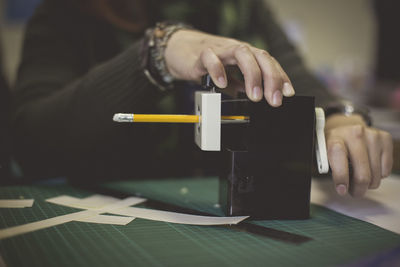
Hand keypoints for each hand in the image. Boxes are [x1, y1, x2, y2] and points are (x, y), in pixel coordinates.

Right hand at [164, 29, 294, 105]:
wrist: (181, 50)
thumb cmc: (208, 63)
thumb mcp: (230, 76)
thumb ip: (242, 86)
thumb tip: (257, 102)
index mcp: (247, 56)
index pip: (269, 63)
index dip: (281, 77)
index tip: (287, 94)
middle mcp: (237, 50)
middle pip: (260, 56)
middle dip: (271, 79)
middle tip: (274, 100)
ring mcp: (221, 50)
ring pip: (242, 54)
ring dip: (252, 75)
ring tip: (254, 96)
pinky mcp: (202, 54)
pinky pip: (212, 58)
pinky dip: (219, 70)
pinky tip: (223, 84)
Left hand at [325, 114, 392, 196]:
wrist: (346, 127)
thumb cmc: (334, 143)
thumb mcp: (323, 152)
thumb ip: (327, 166)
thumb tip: (341, 187)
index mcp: (335, 137)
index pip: (338, 156)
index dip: (341, 176)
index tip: (342, 190)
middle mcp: (355, 134)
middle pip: (363, 174)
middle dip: (358, 189)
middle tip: (353, 191)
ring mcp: (372, 136)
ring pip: (376, 176)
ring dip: (368, 184)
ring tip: (359, 177)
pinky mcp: (385, 139)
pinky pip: (385, 171)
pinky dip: (378, 175)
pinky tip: (369, 167)